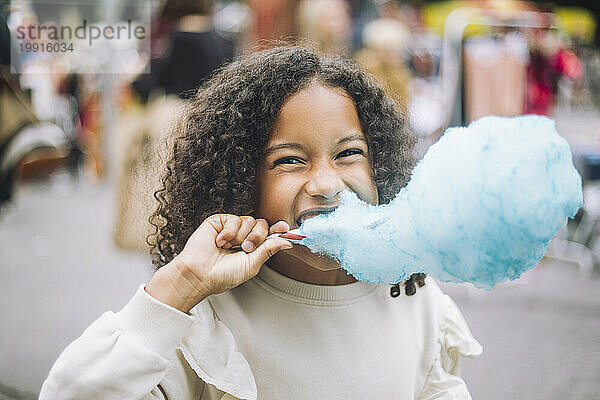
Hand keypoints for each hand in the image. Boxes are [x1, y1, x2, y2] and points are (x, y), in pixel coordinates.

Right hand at [146, 215, 291, 311]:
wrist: (200, 273)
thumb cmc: (223, 275)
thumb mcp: (252, 264)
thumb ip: (269, 249)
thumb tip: (288, 242)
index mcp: (253, 247)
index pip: (270, 234)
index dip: (278, 229)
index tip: (285, 228)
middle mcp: (244, 236)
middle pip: (262, 225)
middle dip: (257, 238)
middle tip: (245, 249)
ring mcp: (232, 228)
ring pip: (250, 221)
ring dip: (241, 237)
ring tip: (229, 248)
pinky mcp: (220, 221)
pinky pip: (235, 219)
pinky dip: (229, 233)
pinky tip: (220, 242)